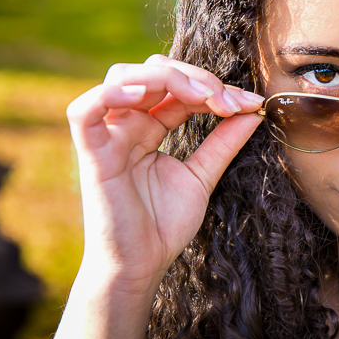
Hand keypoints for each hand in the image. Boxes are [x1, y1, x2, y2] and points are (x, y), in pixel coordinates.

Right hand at [66, 54, 263, 289]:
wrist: (141, 266)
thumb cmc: (164, 225)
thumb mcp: (202, 175)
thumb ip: (224, 141)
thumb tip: (253, 110)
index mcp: (149, 126)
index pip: (179, 87)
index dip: (214, 87)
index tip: (250, 104)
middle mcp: (126, 125)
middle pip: (154, 72)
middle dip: (196, 77)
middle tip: (229, 100)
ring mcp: (107, 136)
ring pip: (122, 78)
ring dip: (167, 77)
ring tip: (203, 96)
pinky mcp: (91, 154)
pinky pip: (85, 111)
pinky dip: (112, 93)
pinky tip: (147, 95)